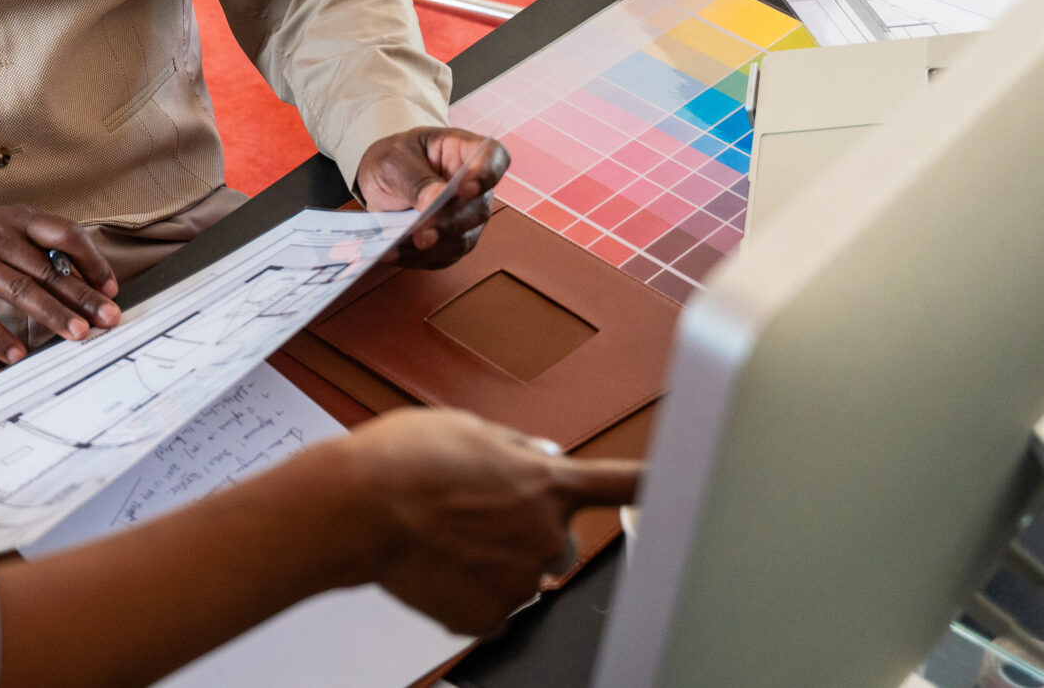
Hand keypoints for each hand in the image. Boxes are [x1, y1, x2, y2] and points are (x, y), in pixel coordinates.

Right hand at [0, 195, 119, 363]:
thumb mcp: (6, 229)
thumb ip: (41, 249)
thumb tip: (86, 281)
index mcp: (18, 219)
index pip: (65, 235)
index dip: (92, 261)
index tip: (110, 288)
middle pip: (48, 269)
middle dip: (82, 296)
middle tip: (108, 318)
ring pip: (20, 290)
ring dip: (52, 314)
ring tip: (77, 334)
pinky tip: (17, 355)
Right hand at [334, 409, 642, 635]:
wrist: (358, 507)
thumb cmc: (403, 459)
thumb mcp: (467, 428)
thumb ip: (515, 448)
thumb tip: (538, 457)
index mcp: (544, 482)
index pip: (618, 484)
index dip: (656, 487)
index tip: (686, 486)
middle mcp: (545, 534)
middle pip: (557, 540)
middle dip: (526, 531)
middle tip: (472, 514)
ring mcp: (520, 579)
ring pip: (520, 574)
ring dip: (493, 560)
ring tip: (443, 535)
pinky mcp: (489, 616)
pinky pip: (490, 607)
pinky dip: (467, 592)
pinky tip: (437, 566)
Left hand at [354, 127, 507, 268]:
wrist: (377, 183)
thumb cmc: (393, 161)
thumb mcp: (393, 160)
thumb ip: (415, 178)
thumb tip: (435, 200)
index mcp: (465, 152)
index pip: (493, 158)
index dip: (487, 173)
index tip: (465, 187)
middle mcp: (473, 188)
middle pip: (477, 208)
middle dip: (449, 222)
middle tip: (423, 233)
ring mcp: (465, 218)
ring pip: (462, 238)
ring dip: (432, 246)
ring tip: (398, 245)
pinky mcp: (451, 243)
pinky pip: (441, 256)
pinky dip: (416, 257)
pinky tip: (393, 252)